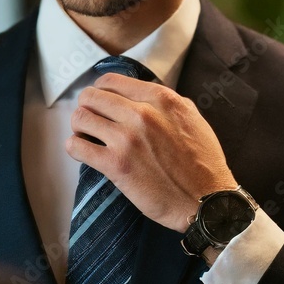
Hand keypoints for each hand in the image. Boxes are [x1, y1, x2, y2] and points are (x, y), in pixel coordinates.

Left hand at [65, 72, 237, 232]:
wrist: (207, 203)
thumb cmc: (203, 163)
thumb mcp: (192, 118)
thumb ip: (165, 102)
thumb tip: (140, 95)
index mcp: (161, 99)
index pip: (112, 80)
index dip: (101, 90)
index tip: (101, 102)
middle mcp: (142, 113)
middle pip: (91, 96)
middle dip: (88, 107)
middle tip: (93, 121)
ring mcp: (127, 138)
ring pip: (80, 117)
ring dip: (79, 127)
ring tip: (88, 136)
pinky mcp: (116, 164)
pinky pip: (76, 146)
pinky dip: (75, 148)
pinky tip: (85, 153)